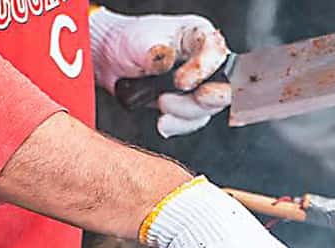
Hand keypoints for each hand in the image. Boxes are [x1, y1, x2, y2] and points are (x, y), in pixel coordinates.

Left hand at [89, 7, 231, 137]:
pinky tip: (163, 123)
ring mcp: (199, 84)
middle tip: (172, 102)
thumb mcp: (138, 41)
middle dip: (200, 102)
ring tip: (160, 106)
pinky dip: (179, 125)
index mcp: (198, 35)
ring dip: (184, 115)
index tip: (180, 82)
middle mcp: (205, 60)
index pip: (217, 54)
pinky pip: (194, 121)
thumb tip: (165, 59)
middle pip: (222, 87)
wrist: (111, 60)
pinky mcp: (189, 104)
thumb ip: (155, 52)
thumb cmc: (127, 41)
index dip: (203, 71)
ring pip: (208, 109)